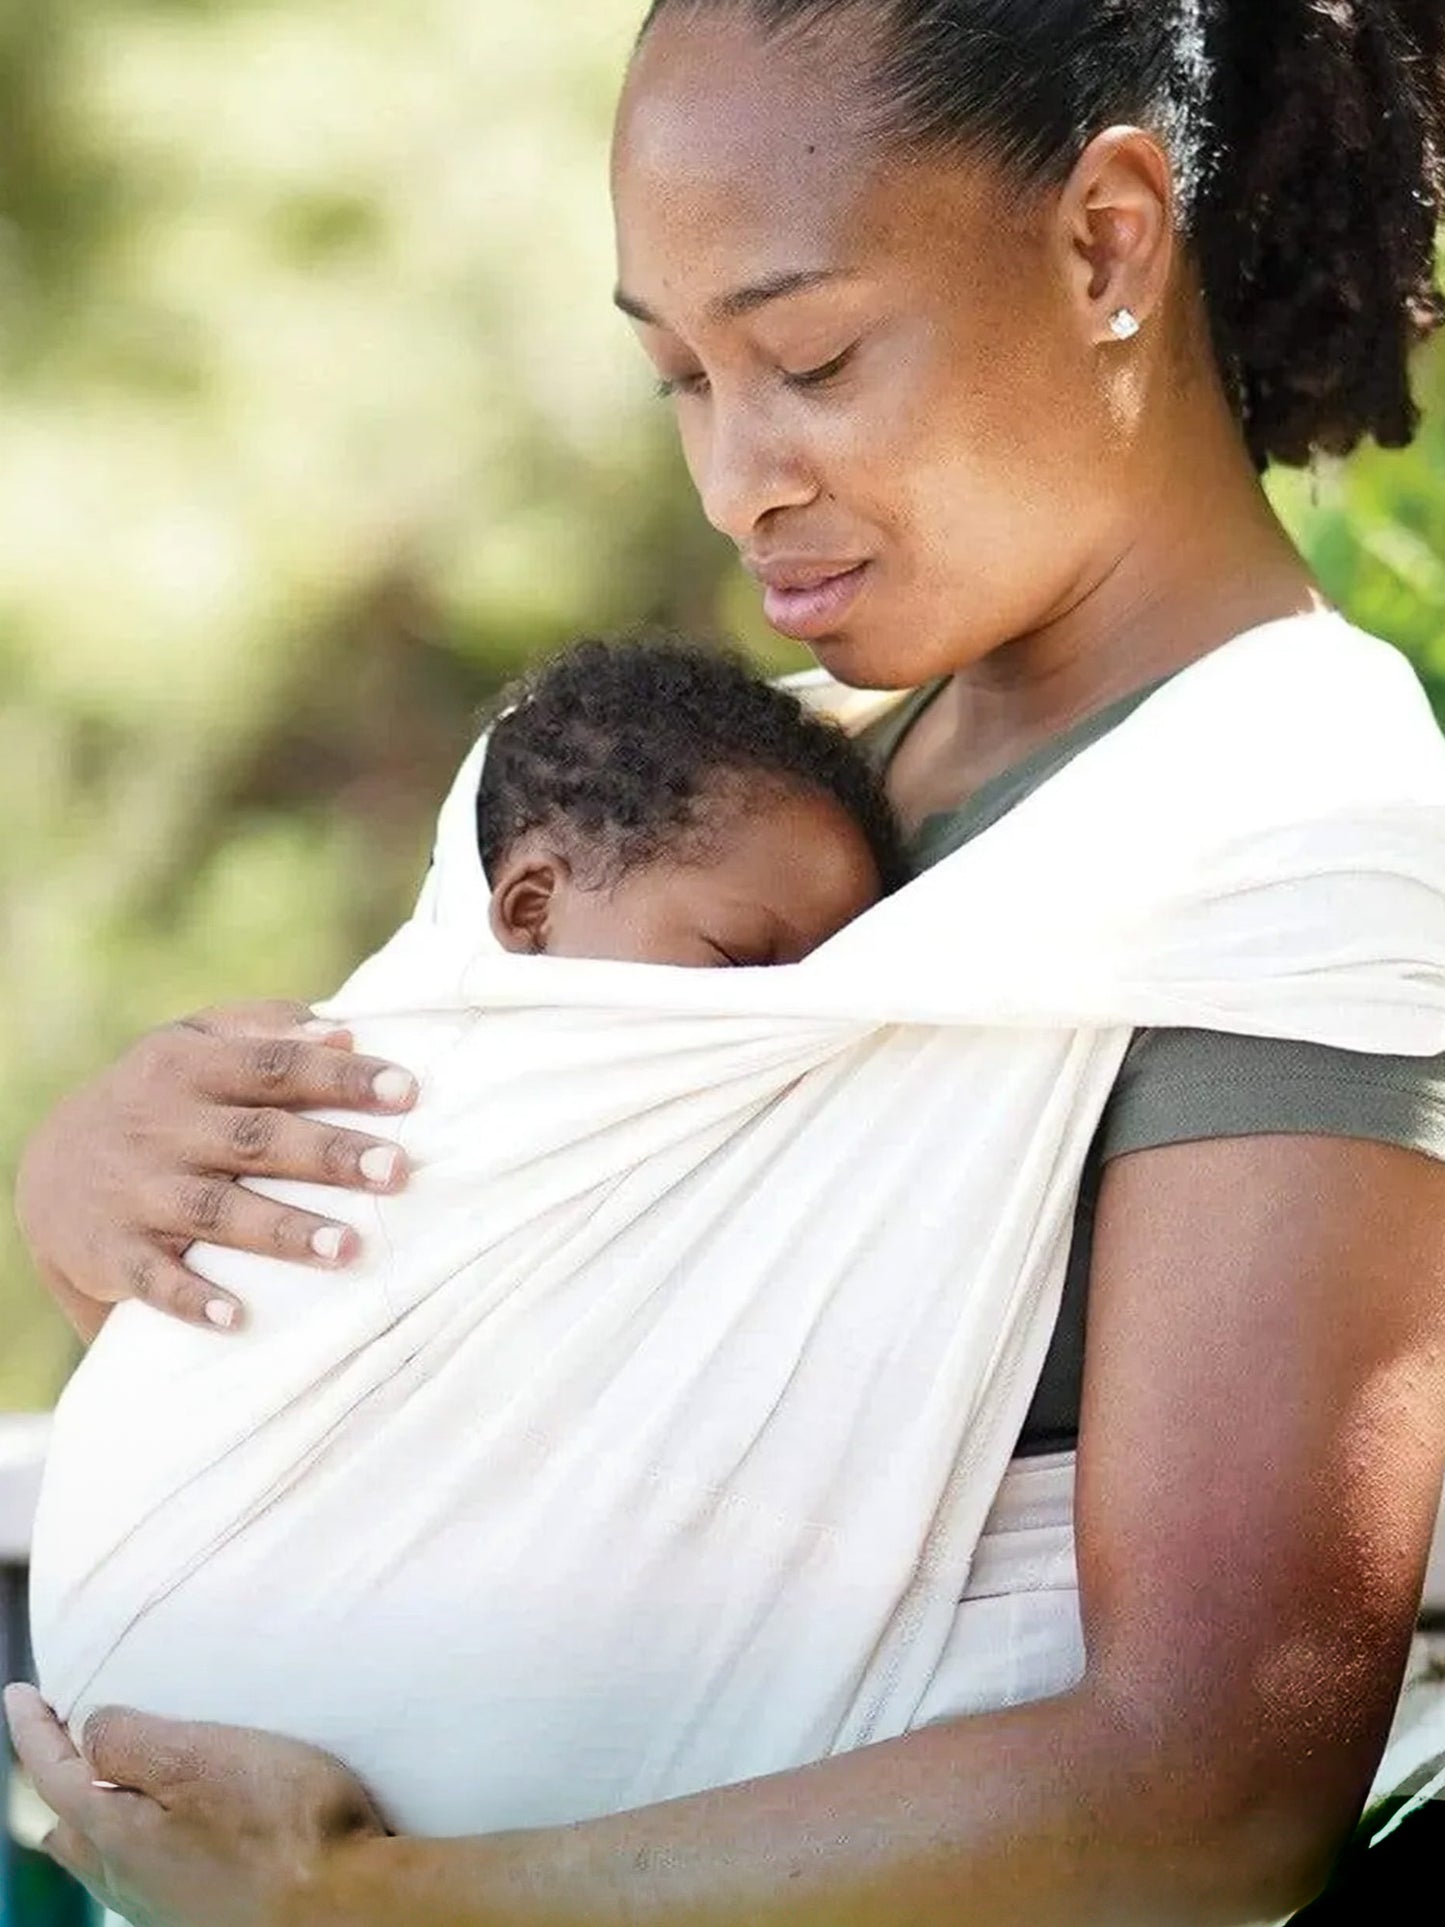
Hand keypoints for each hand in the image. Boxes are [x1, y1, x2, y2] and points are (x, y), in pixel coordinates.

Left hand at [4, 1684, 388, 1926]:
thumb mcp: (196, 1757)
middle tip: (61, 1741)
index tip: (19, 1693)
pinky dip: (134, 1843)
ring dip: (95, 1816)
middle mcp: (127, 1879)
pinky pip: (141, 1876)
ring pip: (102, 1859)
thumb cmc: (277, 1824)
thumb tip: (90, 1730)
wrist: (341, 1907)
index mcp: (114, 1835)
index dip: (32, 1727)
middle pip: (69, 1826)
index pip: (52, 1771)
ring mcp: (163, 1906)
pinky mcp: (201, 1916)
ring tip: (100, 1788)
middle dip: (59, 1781)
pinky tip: (162, 1840)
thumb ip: (128, 1740)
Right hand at [14, 1001, 418, 1337]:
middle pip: (258, 1138)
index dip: (342, 1078)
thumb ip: (265, 1029)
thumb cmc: (159, 1098)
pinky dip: (193, 1299)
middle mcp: (165, 1126)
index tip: (408, 1092)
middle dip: (330, 1155)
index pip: (276, 1065)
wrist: (49, 1169)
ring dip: (284, 1231)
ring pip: (217, 1211)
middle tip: (398, 1171)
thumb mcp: (194, 1044)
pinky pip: (154, 1279)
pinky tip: (239, 1316)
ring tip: (348, 1248)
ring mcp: (138, 1191)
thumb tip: (344, 1030)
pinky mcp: (114, 1252)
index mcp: (190, 1067)